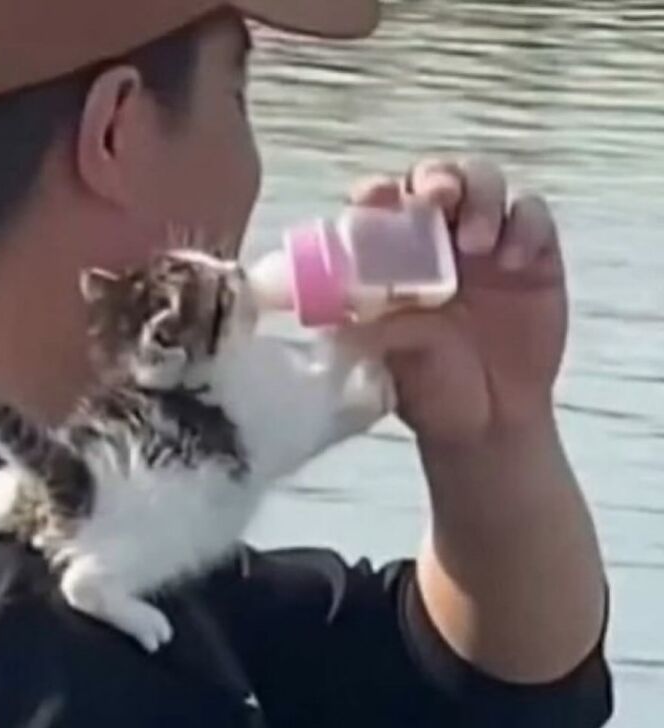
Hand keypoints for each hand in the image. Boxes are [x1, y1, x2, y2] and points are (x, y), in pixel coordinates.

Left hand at [348, 157, 565, 448]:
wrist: (486, 422)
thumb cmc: (426, 385)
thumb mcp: (385, 356)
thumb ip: (362, 325)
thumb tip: (322, 308)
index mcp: (392, 256)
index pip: (381, 203)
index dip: (377, 192)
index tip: (376, 198)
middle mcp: (437, 237)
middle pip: (436, 177)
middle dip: (436, 178)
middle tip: (439, 198)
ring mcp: (486, 242)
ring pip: (485, 183)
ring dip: (480, 197)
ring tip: (475, 243)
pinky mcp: (532, 254)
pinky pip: (532, 216)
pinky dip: (524, 226)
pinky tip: (513, 260)